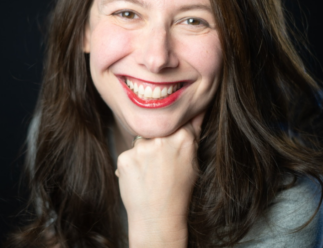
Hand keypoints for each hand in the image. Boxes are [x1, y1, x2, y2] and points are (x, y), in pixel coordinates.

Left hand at [115, 114, 202, 247]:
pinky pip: (128, 154)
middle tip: (162, 165)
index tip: (172, 140)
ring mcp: (141, 148)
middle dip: (158, 141)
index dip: (174, 126)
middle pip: (156, 129)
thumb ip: (191, 132)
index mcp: (183, 137)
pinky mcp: (125, 157)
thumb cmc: (179, 190)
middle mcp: (161, 139)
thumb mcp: (192, 160)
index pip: (177, 119)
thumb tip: (197, 107)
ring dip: (144, 153)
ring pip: (141, 141)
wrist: (158, 217)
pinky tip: (140, 178)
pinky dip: (132, 164)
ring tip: (152, 174)